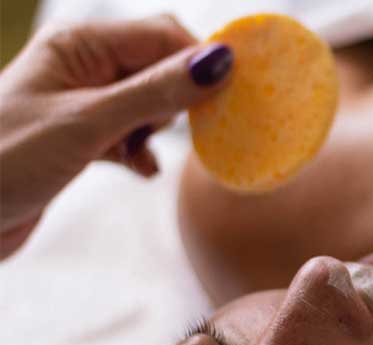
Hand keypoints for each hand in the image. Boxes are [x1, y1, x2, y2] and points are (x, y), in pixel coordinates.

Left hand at [0, 15, 232, 257]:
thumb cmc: (7, 158)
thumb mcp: (88, 123)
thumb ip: (153, 92)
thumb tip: (218, 63)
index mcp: (79, 46)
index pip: (160, 35)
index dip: (202, 60)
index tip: (239, 95)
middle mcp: (84, 68)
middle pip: (159, 67)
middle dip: (184, 97)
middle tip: (204, 131)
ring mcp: (84, 106)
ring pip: (149, 105)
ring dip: (161, 129)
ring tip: (148, 152)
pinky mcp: (83, 142)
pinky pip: (131, 137)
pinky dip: (142, 153)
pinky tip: (141, 170)